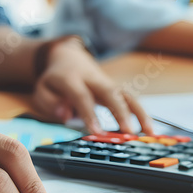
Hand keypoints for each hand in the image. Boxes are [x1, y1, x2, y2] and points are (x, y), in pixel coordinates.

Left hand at [32, 37, 153, 134]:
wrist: (69, 59)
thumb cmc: (54, 81)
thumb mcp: (42, 90)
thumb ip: (49, 103)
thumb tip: (65, 115)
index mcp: (72, 78)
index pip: (82, 96)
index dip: (90, 113)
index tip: (97, 132)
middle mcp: (94, 79)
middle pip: (110, 93)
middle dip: (121, 113)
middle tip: (128, 132)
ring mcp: (108, 83)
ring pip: (126, 95)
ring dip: (139, 113)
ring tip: (149, 133)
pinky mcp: (117, 90)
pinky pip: (132, 100)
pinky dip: (142, 114)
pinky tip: (150, 130)